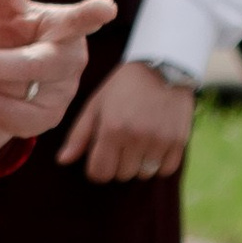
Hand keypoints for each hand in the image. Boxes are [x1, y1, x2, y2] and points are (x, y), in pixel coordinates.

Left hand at [0, 0, 117, 162]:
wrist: (6, 76)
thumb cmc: (12, 33)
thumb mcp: (4, 10)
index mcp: (65, 27)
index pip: (80, 19)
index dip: (92, 14)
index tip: (107, 7)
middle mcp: (70, 61)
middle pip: (30, 65)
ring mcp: (63, 93)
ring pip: (13, 92)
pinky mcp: (48, 119)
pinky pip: (8, 115)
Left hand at [55, 58, 197, 184]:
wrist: (163, 68)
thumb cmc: (123, 87)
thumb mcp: (96, 104)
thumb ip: (78, 135)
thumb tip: (62, 161)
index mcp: (112, 128)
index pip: (100, 172)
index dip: (97, 168)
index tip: (100, 158)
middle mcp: (136, 137)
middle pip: (121, 175)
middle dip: (117, 163)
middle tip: (121, 143)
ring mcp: (159, 141)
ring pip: (143, 174)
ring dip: (138, 164)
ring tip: (138, 141)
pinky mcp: (179, 142)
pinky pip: (165, 169)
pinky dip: (158, 163)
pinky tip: (154, 143)